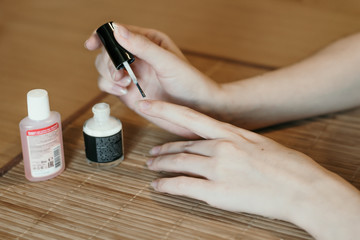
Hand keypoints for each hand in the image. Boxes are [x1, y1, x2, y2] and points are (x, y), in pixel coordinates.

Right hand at [85, 23, 219, 137]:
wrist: (198, 109)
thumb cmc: (190, 82)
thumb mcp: (167, 62)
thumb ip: (142, 46)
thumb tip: (117, 30)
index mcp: (148, 41)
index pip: (118, 33)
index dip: (102, 36)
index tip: (92, 44)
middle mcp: (137, 57)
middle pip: (107, 51)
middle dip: (108, 62)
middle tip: (120, 73)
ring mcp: (131, 74)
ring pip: (104, 68)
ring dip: (108, 75)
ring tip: (124, 83)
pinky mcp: (128, 91)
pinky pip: (108, 85)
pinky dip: (109, 87)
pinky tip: (123, 91)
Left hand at [136, 100, 359, 239]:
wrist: (302, 188)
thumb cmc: (287, 165)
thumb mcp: (259, 143)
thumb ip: (236, 142)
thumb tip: (223, 144)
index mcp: (231, 133)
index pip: (189, 117)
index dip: (164, 109)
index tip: (147, 105)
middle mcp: (220, 148)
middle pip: (181, 146)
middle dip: (164, 150)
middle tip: (153, 153)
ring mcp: (217, 169)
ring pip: (179, 163)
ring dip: (162, 165)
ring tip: (152, 167)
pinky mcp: (217, 192)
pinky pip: (183, 186)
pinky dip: (167, 186)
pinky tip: (159, 186)